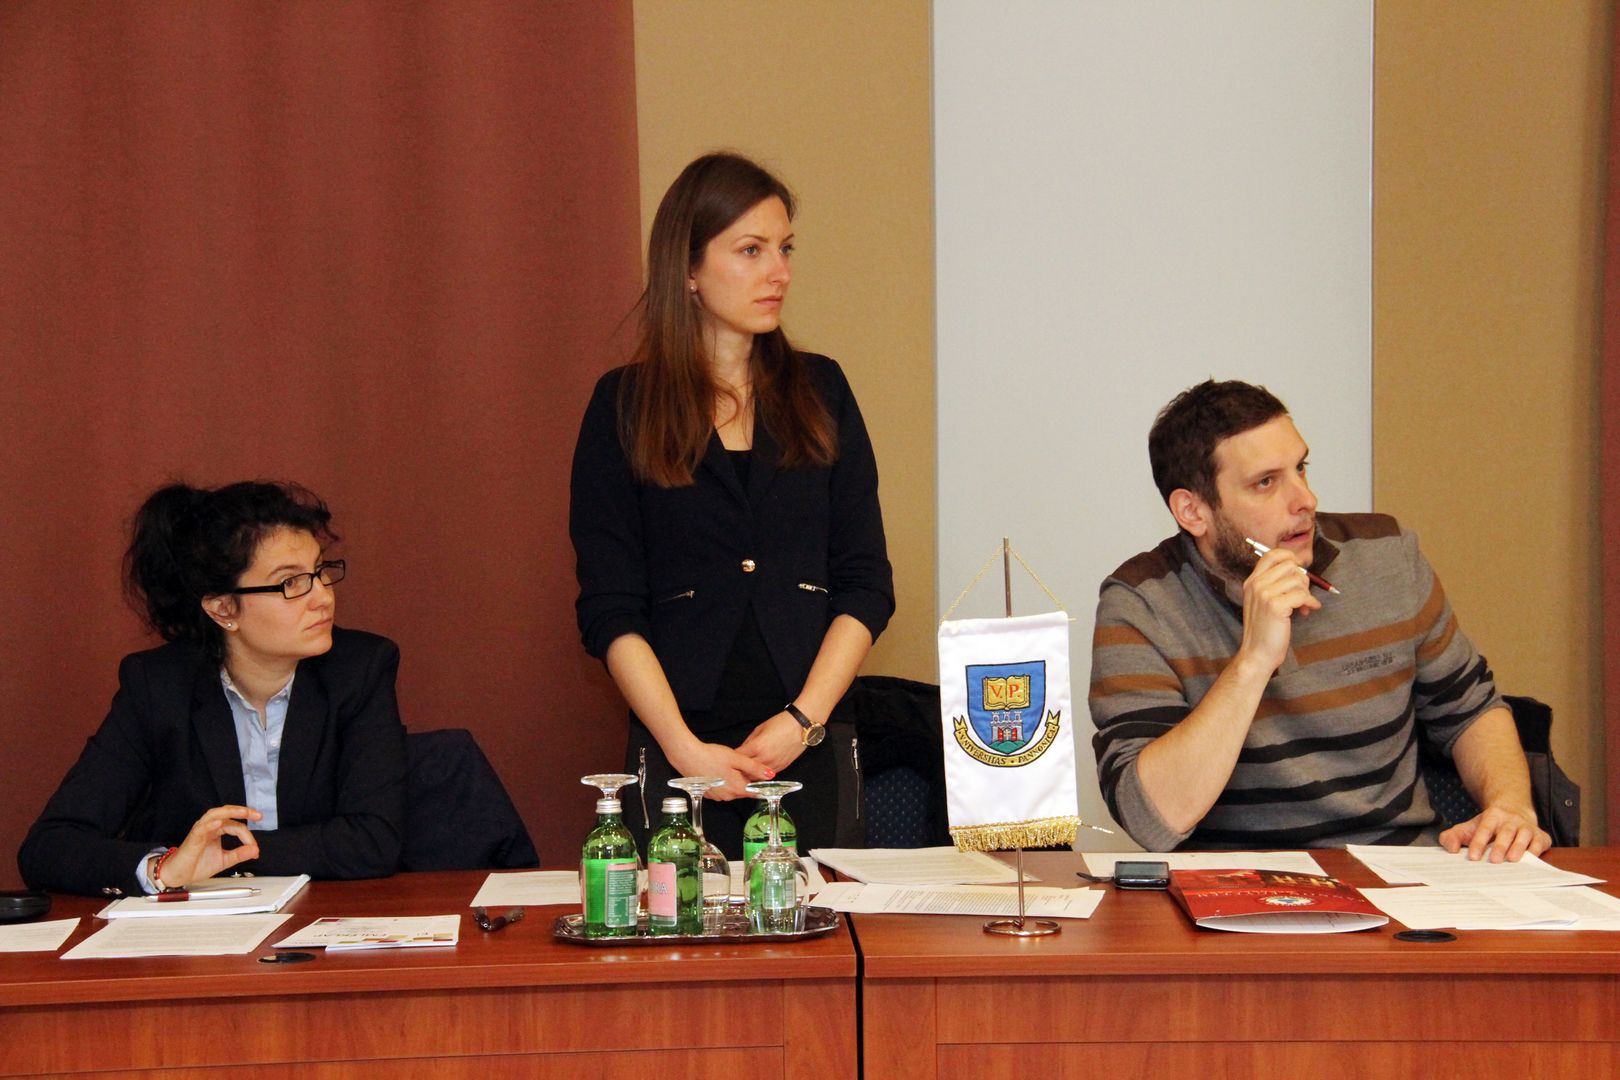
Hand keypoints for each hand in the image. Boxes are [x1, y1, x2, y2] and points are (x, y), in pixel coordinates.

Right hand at [155, 805, 262, 888]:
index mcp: (217, 830)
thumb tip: (256, 850)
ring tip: (244, 812)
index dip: (249, 837)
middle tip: (258, 815)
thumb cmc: (197, 865)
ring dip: (230, 811)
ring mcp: (201, 830)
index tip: (255, 849)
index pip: (237, 827)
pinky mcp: (193, 838)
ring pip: (215, 814)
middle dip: (244, 812)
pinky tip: (220, 823)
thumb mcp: (224, 860)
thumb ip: (239, 854)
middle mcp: (209, 827)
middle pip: (228, 814)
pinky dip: (211, 824)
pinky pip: (202, 828)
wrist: (179, 875)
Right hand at [668, 740, 770, 800]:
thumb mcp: (736, 758)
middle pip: (743, 790)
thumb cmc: (712, 755)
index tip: (763, 779)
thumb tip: (771, 775)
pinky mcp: (708, 793)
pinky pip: (721, 790)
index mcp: (737, 788)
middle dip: (746, 781)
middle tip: (743, 766)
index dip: (760, 785)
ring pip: (732, 790)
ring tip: (730, 767)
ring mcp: (717, 796)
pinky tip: (719, 771)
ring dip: (734, 781)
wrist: (687, 756)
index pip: (755, 792)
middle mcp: (728, 796)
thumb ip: (754, 768)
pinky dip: (723, 783)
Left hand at [736, 711, 807, 774]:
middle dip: (739, 771)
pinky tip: (757, 773)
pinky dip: (761, 776)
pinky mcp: (782, 768)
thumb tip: (742, 750)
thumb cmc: (781, 723)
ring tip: (744, 774)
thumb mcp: (760, 729)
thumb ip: (749, 741)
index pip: (738, 758)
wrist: (801, 726)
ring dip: (750, 776)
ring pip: (756, 778)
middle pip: (745, 771)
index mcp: (757, 747)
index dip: (732, 759)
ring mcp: (774, 765)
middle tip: (733, 770)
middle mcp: (765, 758)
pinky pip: (767, 777)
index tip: (728, 760)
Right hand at [1237, 548, 1321, 674]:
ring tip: (1303, 606)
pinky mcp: (1275, 605)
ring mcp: (1264, 594)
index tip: (1298, 569)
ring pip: (1298, 580)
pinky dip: (1309, 603)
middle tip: (1303, 595)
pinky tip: (1307, 611)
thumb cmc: (1264, 630)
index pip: (1272, 555)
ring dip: (1306, 593)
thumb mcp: (1263, 603)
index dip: (1289, 557)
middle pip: (1290, 565)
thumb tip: (1300, 572)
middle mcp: (1256, 584)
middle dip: (1302, 579)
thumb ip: (1275, 586)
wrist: (1257, 653)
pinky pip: (1302, 595)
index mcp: (1251, 581)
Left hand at [1439, 805, 1551, 862]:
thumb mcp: (1468, 827)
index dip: (1478, 842)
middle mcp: (1511, 820)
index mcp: (1492, 816)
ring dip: (1519, 847)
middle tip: (1494, 861)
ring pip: (1524, 836)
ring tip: (1512, 860)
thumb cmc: (1488, 826)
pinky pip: (1540, 843)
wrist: (1514, 811)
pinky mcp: (1542, 836)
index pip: (1484, 829)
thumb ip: (1453, 836)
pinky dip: (1536, 851)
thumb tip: (1452, 849)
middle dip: (1500, 846)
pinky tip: (1531, 861)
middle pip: (1505, 832)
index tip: (1472, 857)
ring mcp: (1528, 827)